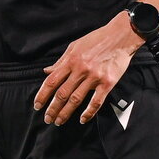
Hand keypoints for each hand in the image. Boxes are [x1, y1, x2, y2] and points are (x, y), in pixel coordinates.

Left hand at [33, 11, 142, 125]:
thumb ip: (61, 61)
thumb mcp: (74, 46)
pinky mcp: (108, 83)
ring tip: (59, 121)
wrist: (120, 37)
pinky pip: (96, 101)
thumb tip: (46, 71)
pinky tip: (82, 119)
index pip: (52, 81)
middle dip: (52, 108)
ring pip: (76, 99)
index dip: (42, 95)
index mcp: (71, 60)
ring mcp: (94, 77)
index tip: (37, 105)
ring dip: (66, 112)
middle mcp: (80, 70)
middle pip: (62, 93)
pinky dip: (88, 112)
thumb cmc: (96, 39)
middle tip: (47, 119)